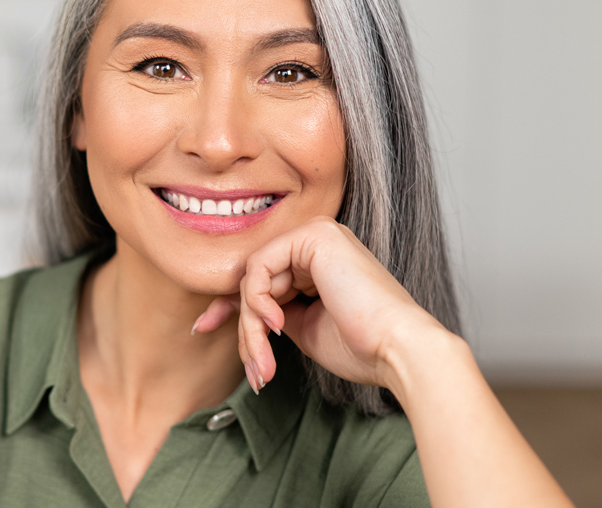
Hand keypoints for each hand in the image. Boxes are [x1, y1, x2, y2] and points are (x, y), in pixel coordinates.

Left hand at [192, 216, 446, 392]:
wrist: (398, 350)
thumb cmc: (361, 347)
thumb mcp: (304, 328)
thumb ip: (273, 313)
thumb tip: (237, 313)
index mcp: (318, 262)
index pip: (260, 278)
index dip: (230, 306)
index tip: (203, 328)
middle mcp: (316, 242)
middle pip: (254, 281)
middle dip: (243, 327)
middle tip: (253, 367)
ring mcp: (316, 234)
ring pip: (253, 279)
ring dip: (251, 327)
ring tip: (264, 362)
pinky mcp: (314, 236)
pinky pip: (260, 269)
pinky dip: (258, 302)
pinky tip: (278, 325)